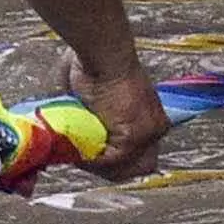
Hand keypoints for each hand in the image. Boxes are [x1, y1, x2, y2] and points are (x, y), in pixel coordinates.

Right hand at [70, 58, 168, 181]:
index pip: (139, 154)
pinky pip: (110, 162)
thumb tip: (68, 126)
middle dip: (108, 169)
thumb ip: (90, 114)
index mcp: (150, 117)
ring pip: (122, 168)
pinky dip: (90, 161)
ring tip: (76, 154)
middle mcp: (156, 127)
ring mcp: (147, 134)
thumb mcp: (93, 94)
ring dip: (96, 165)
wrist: (101, 54)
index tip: (91, 156)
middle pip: (137, 167)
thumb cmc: (94, 63)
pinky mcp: (134, 137)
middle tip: (84, 160)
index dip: (113, 160)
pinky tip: (76, 151)